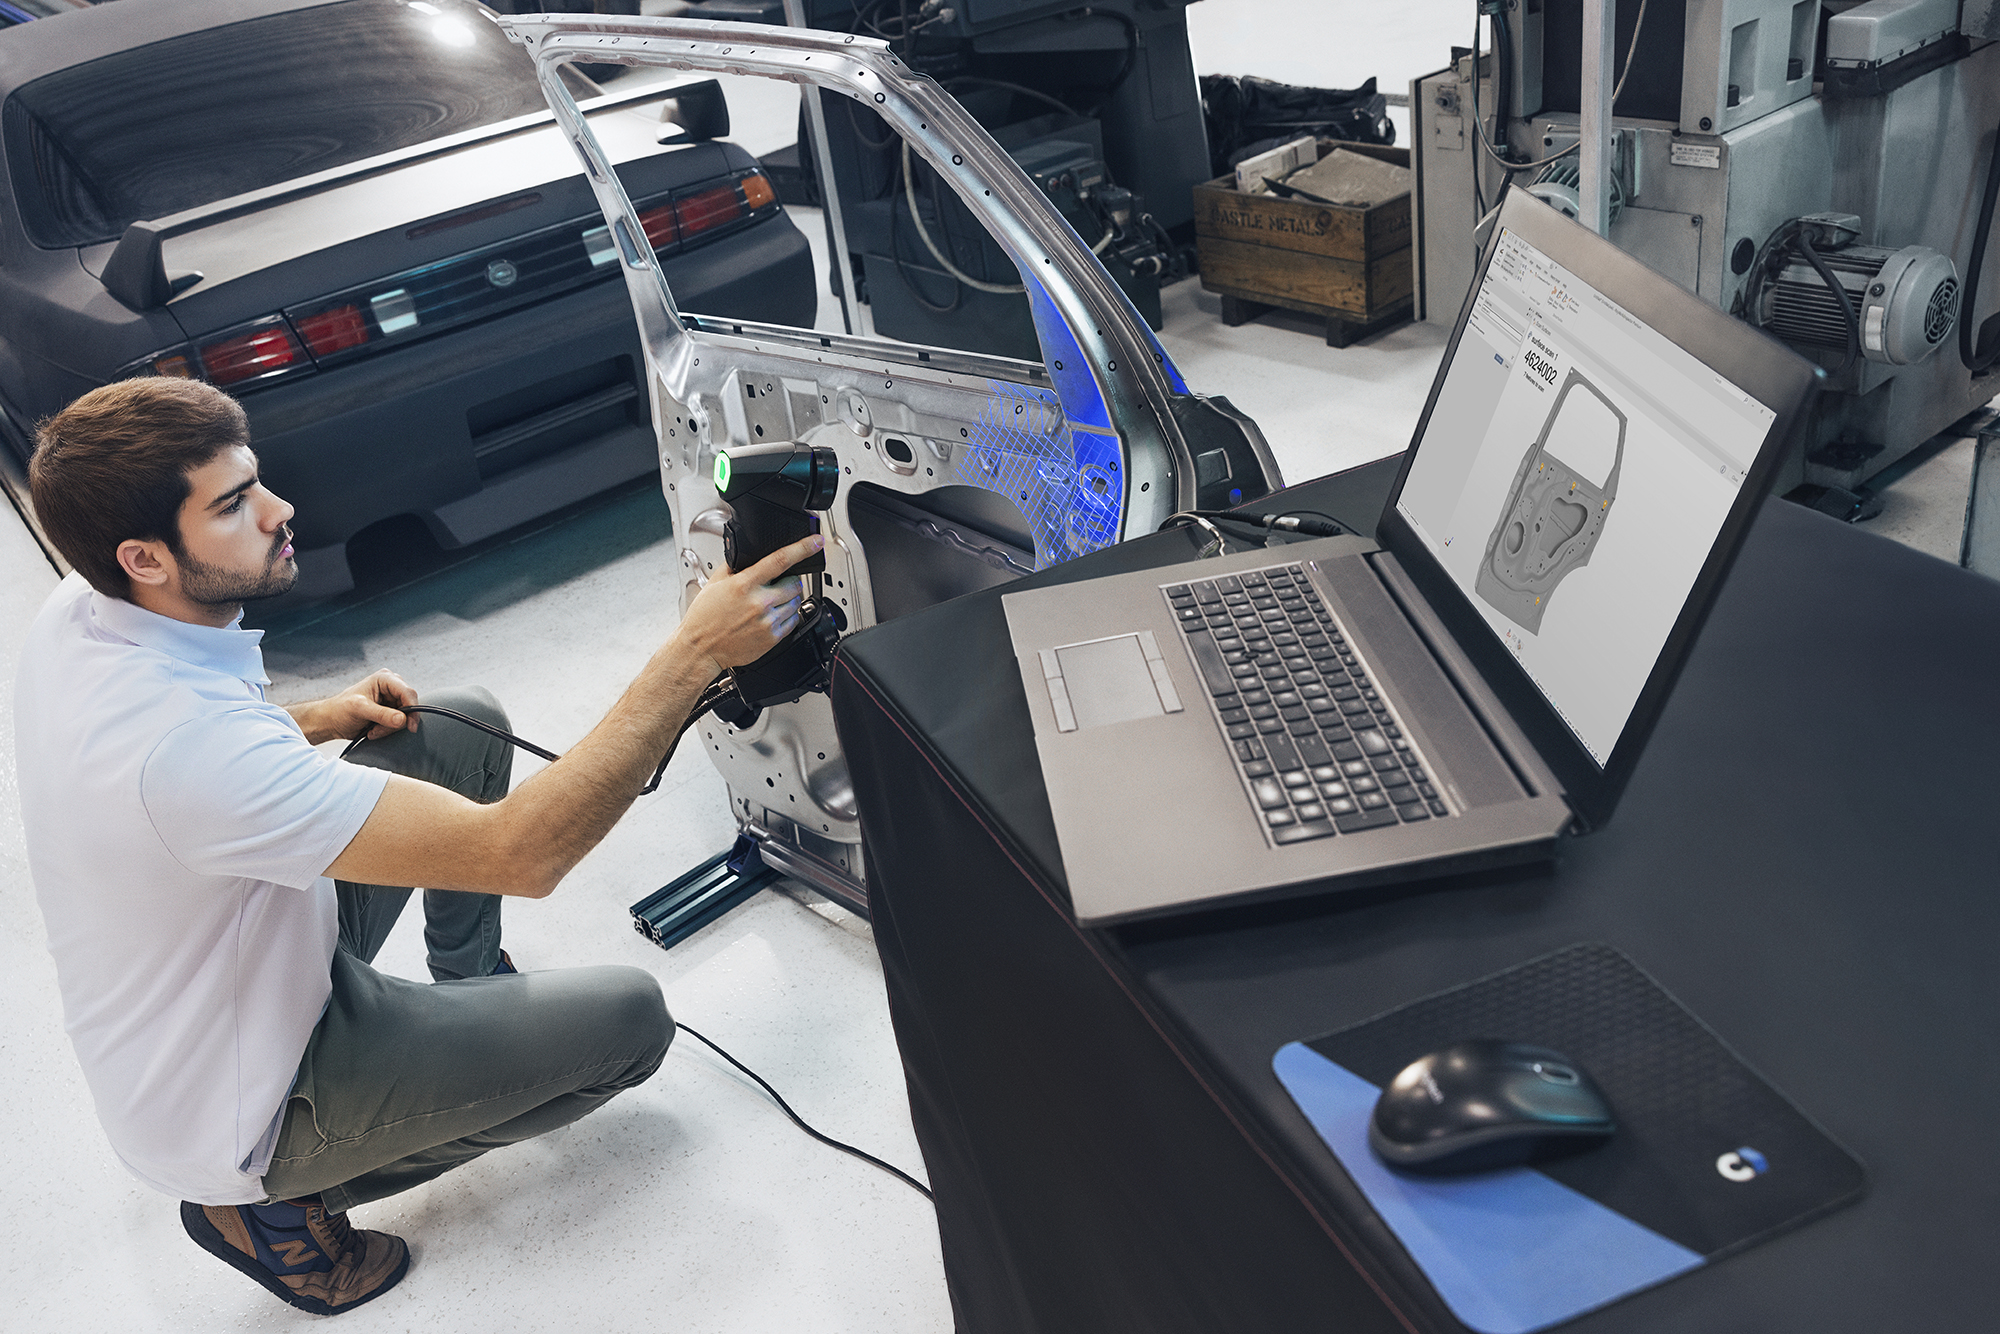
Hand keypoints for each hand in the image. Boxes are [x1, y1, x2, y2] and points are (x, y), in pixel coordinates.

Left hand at [299, 669, 419, 744]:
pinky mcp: (391, 710)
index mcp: (384, 678)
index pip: (408, 692)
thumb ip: (382, 714)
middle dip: (396, 721)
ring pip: (405, 716)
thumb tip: (402, 719)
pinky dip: (388, 729)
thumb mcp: (360, 710)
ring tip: (373, 729)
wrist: (332, 721)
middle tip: (379, 729)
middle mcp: (391, 686)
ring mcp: (391, 698)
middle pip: (409, 705)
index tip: (410, 726)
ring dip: (390, 727)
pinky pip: (399, 722)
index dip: (412, 709)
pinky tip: (374, 729)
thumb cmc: (340, 710)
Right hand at [677, 533, 824, 672]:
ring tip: (769, 603)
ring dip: (788, 599)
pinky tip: (770, 616)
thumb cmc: (705, 616)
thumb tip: (751, 554)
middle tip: (777, 585)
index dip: (802, 548)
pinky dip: (787, 616)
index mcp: (744, 584)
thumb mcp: (715, 582)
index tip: (816, 541)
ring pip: (796, 602)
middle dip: (789, 581)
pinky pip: (793, 621)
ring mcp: (767, 622)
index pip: (780, 560)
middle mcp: (759, 603)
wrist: (701, 648)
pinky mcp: (772, 638)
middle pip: (795, 584)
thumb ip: (736, 566)